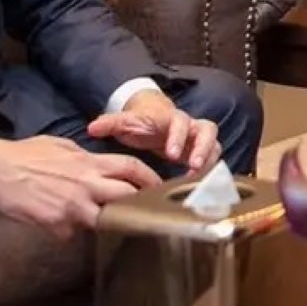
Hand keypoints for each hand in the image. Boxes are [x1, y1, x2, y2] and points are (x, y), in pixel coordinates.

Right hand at [0, 134, 161, 238]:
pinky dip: (67, 229)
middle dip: (137, 205)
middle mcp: (86, 185)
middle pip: (126, 197)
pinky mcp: (55, 226)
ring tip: (89, 216)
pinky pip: (71, 233)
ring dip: (100, 220)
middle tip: (144, 211)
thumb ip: (85, 158)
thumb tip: (97, 165)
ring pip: (102, 221)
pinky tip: (53, 219)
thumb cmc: (25, 154)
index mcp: (89, 163)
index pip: (131, 168)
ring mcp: (72, 208)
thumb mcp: (63, 146)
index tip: (161, 186)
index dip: (150, 178)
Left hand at [86, 89, 220, 175]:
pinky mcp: (202, 153)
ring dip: (208, 162)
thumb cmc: (142, 123)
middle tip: (193, 167)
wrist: (155, 119)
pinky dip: (209, 172)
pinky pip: (213, 160)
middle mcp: (191, 126)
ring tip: (198, 181)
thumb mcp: (126, 122)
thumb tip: (92, 128)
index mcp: (172, 118)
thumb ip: (110, 124)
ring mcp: (199, 139)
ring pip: (215, 145)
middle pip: (208, 130)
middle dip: (202, 149)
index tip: (170, 154)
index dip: (178, 137)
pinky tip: (200, 187)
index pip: (180, 122)